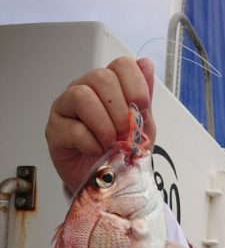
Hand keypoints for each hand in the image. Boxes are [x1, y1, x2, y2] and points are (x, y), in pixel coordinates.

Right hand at [45, 57, 155, 193]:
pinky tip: (96, 151)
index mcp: (109, 86)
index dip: (135, 85)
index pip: (121, 65)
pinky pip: (72, 128)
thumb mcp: (143, 128)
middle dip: (120, 110)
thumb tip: (146, 64)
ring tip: (111, 143)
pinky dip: (91, 143)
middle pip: (101, 78)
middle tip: (125, 133)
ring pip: (81, 96)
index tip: (142, 108)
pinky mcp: (54, 130)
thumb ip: (144, 99)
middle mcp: (85, 89)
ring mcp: (66, 108)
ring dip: (103, 124)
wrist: (108, 183)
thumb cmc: (122, 152)